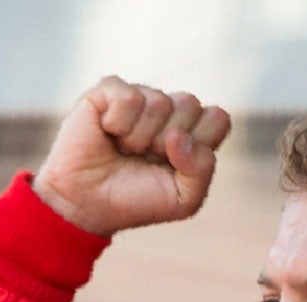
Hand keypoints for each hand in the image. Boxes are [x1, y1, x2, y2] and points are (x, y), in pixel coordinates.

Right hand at [34, 76, 231, 236]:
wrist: (88, 206)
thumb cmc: (137, 201)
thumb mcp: (184, 200)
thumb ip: (202, 169)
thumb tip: (177, 135)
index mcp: (191, 132)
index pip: (218, 118)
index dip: (200, 144)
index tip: (176, 165)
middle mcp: (168, 110)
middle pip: (190, 104)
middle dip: (167, 142)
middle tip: (145, 158)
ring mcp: (140, 97)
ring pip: (159, 102)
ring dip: (139, 138)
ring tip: (124, 150)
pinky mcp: (109, 91)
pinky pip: (129, 98)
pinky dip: (118, 124)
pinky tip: (107, 133)